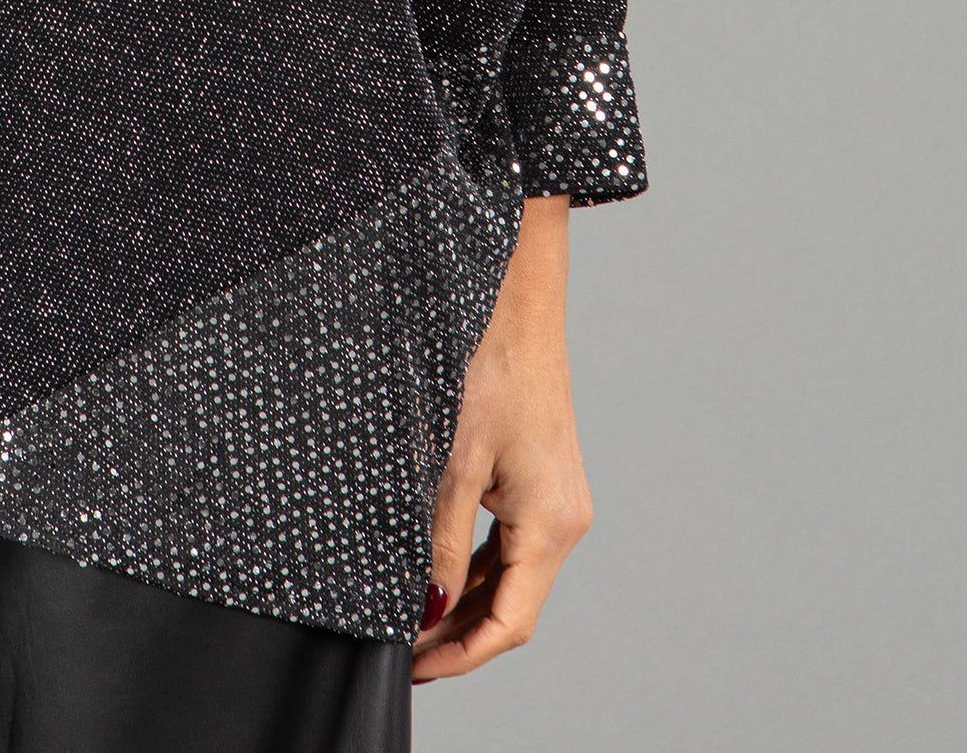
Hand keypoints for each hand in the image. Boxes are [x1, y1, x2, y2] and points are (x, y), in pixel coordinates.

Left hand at [411, 195, 592, 681]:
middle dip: (458, 633)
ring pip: (510, 575)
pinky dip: (476, 566)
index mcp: (550, 523)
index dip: (462, 653)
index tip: (415, 668)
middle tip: (402, 649)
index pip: (510, 622)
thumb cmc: (490, 366)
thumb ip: (437, 540)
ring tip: (411, 619)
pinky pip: (511, 542)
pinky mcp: (542, 479)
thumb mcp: (451, 461)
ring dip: (464, 601)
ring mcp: (556, 499)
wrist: (516, 298)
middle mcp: (564, 519)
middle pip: (512, 605)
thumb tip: (424, 604)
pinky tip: (437, 573)